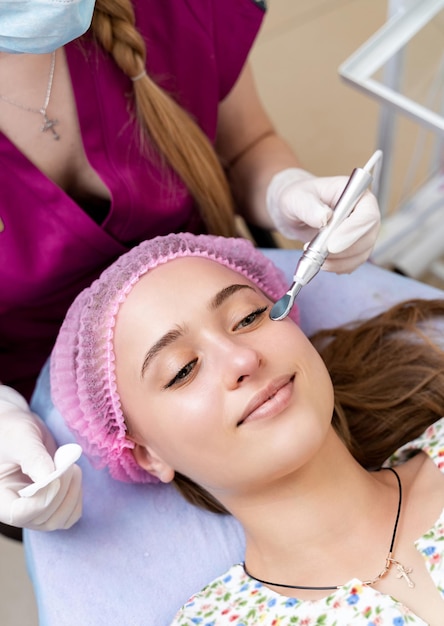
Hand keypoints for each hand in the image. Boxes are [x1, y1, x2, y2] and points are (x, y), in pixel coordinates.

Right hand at [0, 386, 81, 530]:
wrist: (20, 431)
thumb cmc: (11, 431)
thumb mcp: (19, 439)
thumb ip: (33, 458)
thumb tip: (50, 478)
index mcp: (0, 498)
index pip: (20, 514)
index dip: (43, 499)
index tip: (55, 473)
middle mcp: (15, 509)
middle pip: (44, 519)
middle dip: (61, 490)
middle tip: (66, 462)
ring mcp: (34, 510)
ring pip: (60, 520)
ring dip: (73, 493)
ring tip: (69, 466)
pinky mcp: (50, 505)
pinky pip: (70, 514)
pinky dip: (77, 496)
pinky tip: (72, 475)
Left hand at [266, 168, 380, 272]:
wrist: (296, 212)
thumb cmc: (299, 198)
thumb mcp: (297, 197)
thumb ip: (309, 206)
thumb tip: (324, 217)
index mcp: (356, 193)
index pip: (367, 215)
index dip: (353, 232)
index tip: (332, 245)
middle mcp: (364, 212)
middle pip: (368, 237)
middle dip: (344, 250)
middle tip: (319, 254)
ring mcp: (362, 231)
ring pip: (362, 253)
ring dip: (339, 261)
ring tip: (314, 256)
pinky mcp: (355, 247)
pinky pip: (354, 262)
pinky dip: (338, 266)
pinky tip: (323, 262)